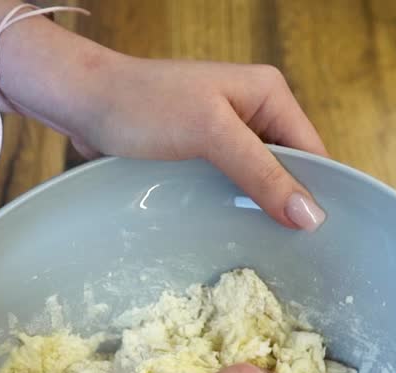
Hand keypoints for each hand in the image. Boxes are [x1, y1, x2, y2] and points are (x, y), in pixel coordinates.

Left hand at [16, 49, 328, 230]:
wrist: (80, 102)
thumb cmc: (141, 106)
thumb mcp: (210, 135)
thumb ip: (261, 172)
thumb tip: (310, 216)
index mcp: (268, 93)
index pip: (311, 152)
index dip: (314, 194)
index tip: (315, 241)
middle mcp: (252, 111)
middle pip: (285, 170)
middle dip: (285, 206)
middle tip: (289, 256)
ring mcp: (223, 134)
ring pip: (255, 182)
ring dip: (255, 210)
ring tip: (261, 251)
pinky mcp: (197, 155)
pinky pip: (226, 187)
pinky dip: (228, 208)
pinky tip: (227, 235)